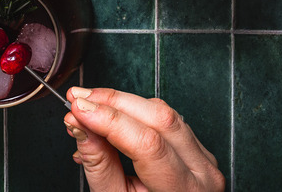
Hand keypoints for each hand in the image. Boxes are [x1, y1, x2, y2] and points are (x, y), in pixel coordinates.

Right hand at [63, 87, 224, 191]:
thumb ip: (99, 164)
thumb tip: (80, 125)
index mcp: (185, 191)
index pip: (147, 143)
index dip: (109, 120)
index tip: (78, 109)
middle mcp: (202, 170)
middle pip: (159, 117)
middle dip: (113, 102)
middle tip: (78, 99)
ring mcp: (204, 156)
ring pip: (163, 111)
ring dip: (120, 102)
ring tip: (87, 106)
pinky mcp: (197, 147)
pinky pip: (166, 118)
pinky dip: (133, 112)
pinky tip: (108, 117)